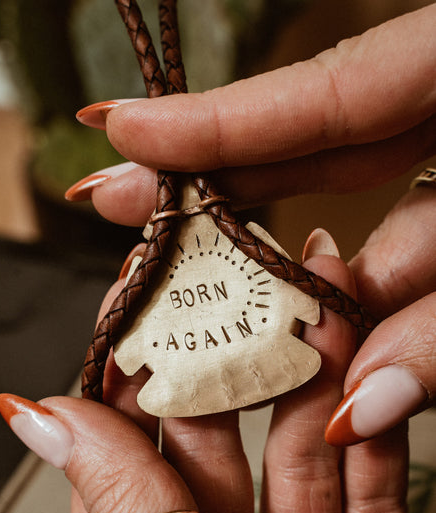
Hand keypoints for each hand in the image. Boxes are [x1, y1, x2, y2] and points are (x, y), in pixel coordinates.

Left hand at [0, 246, 435, 512]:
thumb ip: (120, 509)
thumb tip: (40, 415)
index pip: (117, 470)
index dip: (129, 384)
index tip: (142, 307)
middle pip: (210, 456)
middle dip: (225, 371)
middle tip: (233, 290)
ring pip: (294, 464)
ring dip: (306, 390)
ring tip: (313, 311)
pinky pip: (367, 497)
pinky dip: (368, 438)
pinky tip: (367, 381)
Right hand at [66, 4, 435, 443]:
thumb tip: (361, 409)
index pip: (322, 92)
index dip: (216, 121)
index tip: (121, 132)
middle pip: (310, 136)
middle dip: (218, 177)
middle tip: (127, 202)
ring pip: (359, 200)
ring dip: (303, 267)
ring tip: (225, 308)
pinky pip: (401, 223)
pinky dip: (366, 279)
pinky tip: (326, 321)